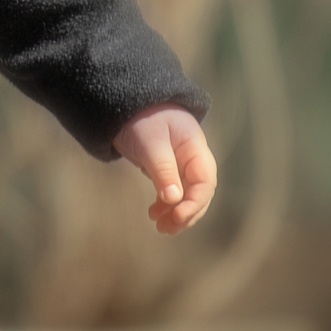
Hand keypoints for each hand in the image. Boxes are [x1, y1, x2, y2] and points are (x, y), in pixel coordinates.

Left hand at [115, 103, 215, 234]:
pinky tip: (154, 213)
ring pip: (186, 194)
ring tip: (160, 227)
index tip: (177, 217)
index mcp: (195, 148)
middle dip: (186, 213)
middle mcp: (193, 157)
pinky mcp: (167, 167)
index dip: (194, 203)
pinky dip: (166, 204)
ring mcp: (181, 163)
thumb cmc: (141, 117)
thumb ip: (163, 169)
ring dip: (176, 213)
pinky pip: (173, 190)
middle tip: (167, 229)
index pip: (204, 182)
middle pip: (198, 192)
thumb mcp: (151, 143)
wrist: (126, 100)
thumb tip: (174, 199)